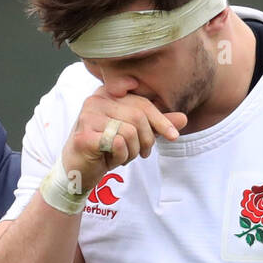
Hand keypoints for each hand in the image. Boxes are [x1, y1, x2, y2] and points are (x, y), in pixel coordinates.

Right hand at [60, 84, 185, 192]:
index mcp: (108, 93)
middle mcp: (96, 100)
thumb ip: (155, 125)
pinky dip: (121, 157)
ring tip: (124, 156)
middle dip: (147, 140)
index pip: (142, 103)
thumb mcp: (134, 135)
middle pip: (138, 116)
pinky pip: (117, 144)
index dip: (161, 120)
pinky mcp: (84, 136)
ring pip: (129, 131)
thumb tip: (184, 118)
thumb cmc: (106, 148)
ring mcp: (87, 116)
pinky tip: (112, 160)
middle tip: (143, 154)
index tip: (174, 136)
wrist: (79, 170)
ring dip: (133, 151)